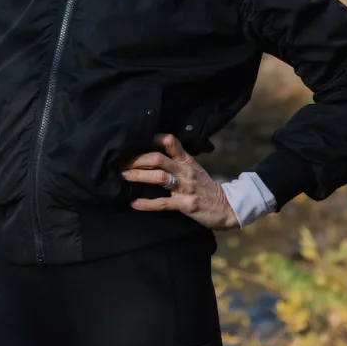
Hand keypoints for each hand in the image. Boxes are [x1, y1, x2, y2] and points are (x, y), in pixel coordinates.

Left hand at [122, 133, 238, 230]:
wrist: (226, 207)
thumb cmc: (205, 187)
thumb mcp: (194, 169)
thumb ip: (177, 162)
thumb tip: (151, 155)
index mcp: (187, 161)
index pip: (170, 142)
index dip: (152, 138)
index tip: (134, 140)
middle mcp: (185, 171)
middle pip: (158, 159)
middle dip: (137, 160)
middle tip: (120, 162)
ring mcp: (186, 187)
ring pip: (159, 178)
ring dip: (138, 176)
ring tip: (123, 177)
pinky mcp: (186, 204)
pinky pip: (163, 203)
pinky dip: (147, 203)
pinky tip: (134, 203)